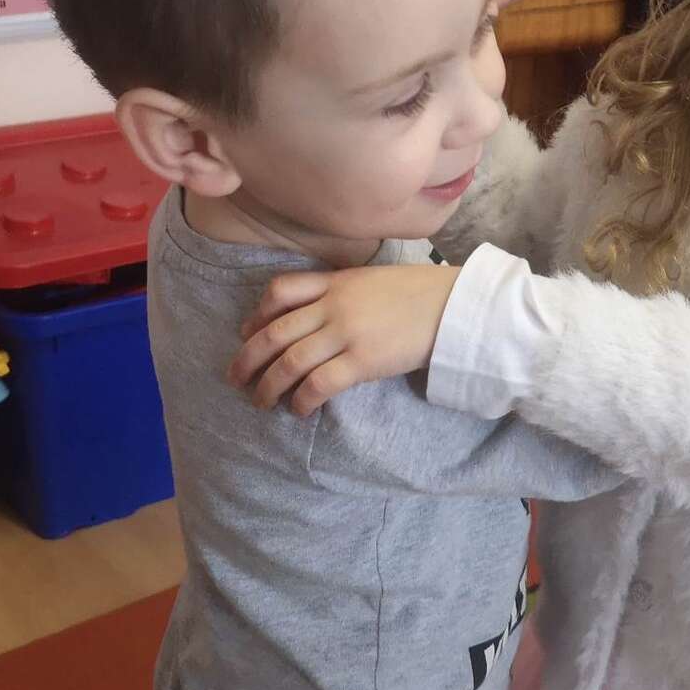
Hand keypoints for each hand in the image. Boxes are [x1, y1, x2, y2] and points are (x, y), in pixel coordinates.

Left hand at [228, 264, 460, 414]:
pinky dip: (302, 399)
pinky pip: (319, 383)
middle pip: (275, 332)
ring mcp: (347, 332)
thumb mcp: (374, 279)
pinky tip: (299, 410)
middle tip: (236, 379)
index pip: (280, 291)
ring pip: (290, 361)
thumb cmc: (420, 293)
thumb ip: (345, 290)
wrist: (453, 305)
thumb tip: (323, 314)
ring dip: (269, 385)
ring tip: (262, 401)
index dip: (256, 315)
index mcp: (336, 281)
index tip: (246, 333)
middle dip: (248, 358)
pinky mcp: (362, 360)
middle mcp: (334, 305)